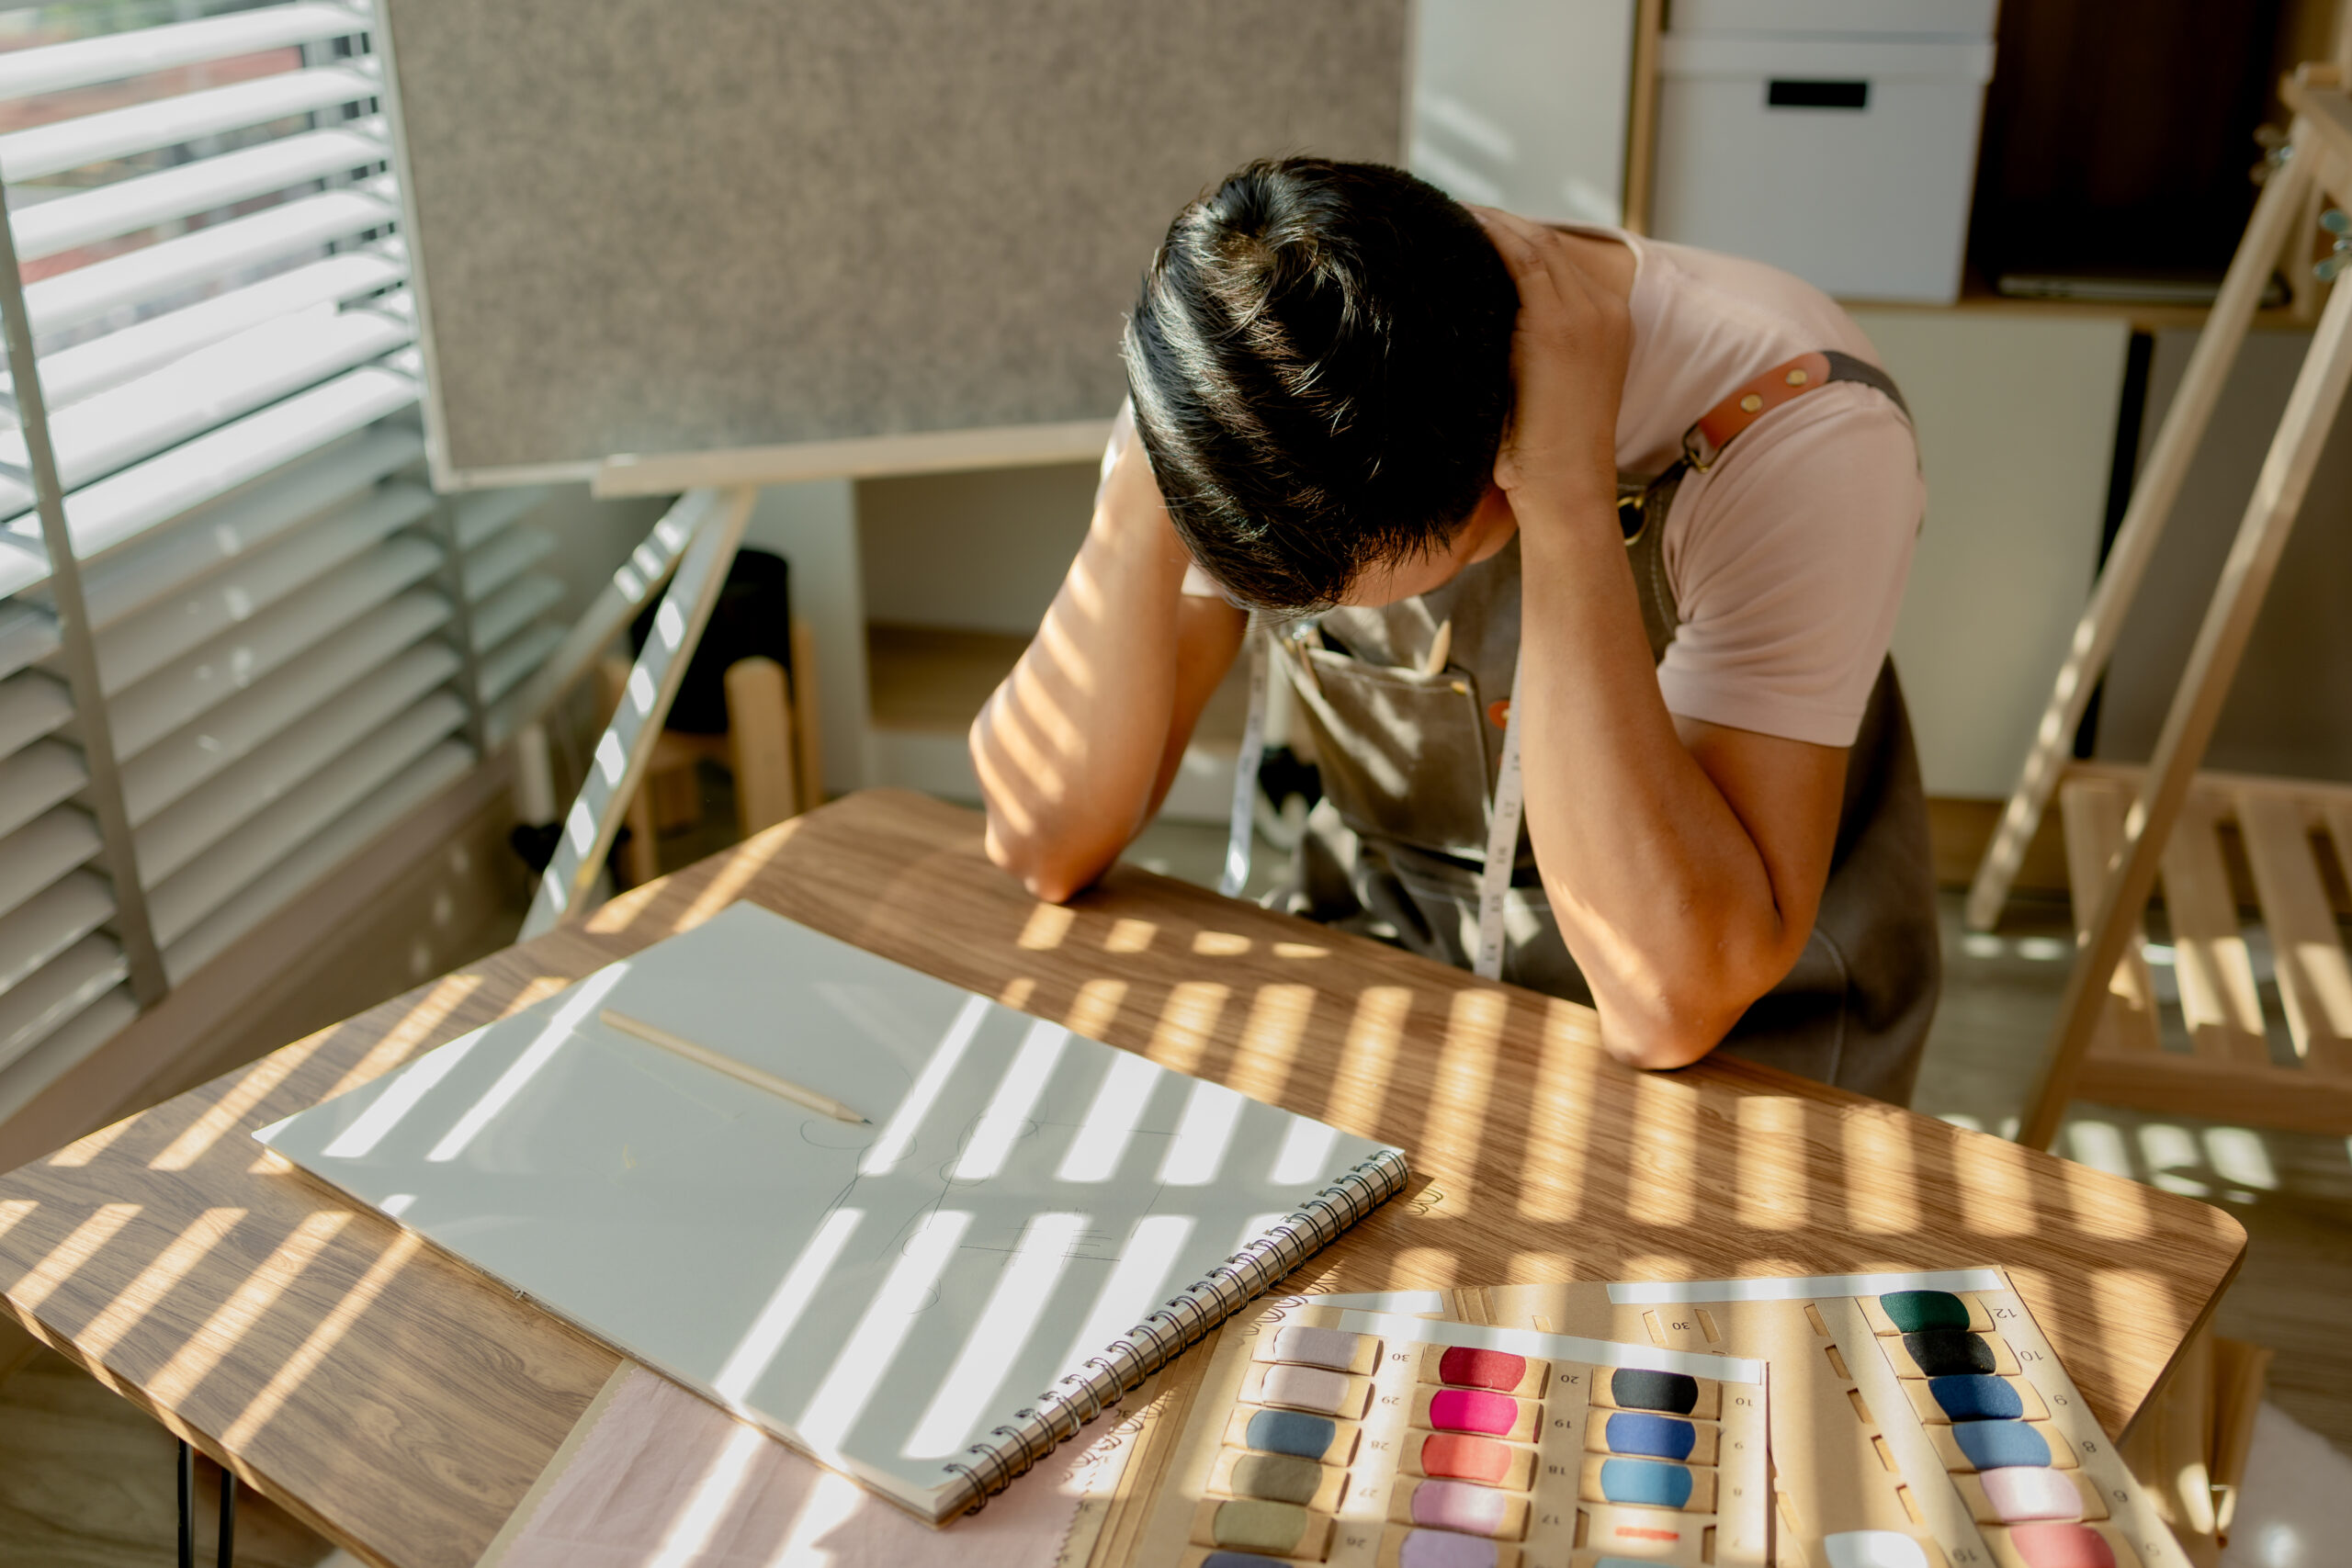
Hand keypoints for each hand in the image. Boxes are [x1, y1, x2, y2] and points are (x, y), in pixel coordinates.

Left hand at [1469, 208, 1629, 508]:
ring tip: (1450, 211)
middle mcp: (1607, 310)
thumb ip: (1531, 354)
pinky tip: (1458, 226)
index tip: (1476, 230)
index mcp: (1611, 323)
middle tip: (1455, 211)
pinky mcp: (1558, 325)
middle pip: (1548, 244)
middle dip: (1501, 224)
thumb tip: (1483, 333)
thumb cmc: (1547, 460)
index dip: (1517, 239)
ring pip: (1535, 243)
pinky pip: (1522, 260)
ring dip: (1491, 223)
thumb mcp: (1547, 392)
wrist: (1568, 492)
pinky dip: (1490, 237)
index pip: (1560, 262)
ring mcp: (1587, 314)